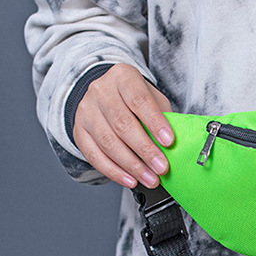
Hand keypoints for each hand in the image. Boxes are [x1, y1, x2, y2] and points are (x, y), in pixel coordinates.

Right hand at [73, 63, 173, 188]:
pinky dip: (114, 171)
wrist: (105, 94)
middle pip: (122, 124)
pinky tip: (130, 179)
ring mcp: (86, 112)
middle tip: (161, 167)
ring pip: (108, 142)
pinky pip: (95, 156)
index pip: (139, 100)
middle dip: (145, 150)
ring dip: (132, 165)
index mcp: (122, 77)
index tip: (169, 142)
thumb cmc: (134, 97)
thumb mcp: (152, 98)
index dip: (155, 122)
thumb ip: (162, 117)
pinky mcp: (79, 132)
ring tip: (150, 178)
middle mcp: (100, 91)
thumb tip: (175, 145)